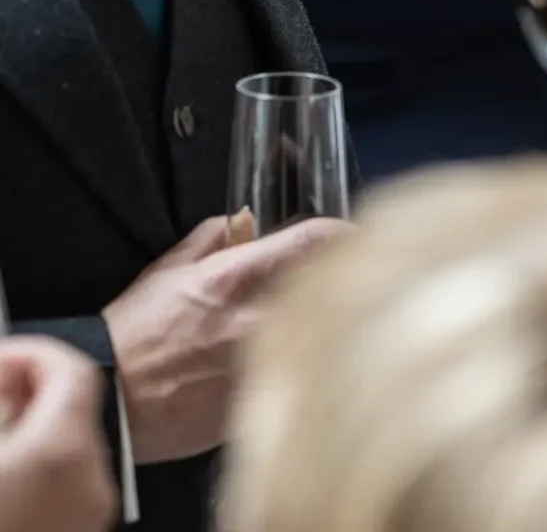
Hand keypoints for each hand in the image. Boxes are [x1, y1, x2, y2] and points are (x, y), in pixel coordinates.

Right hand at [0, 337, 115, 531]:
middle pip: (70, 413)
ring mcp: (87, 520)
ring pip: (65, 457)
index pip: (72, 368)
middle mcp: (91, 485)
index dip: (28, 353)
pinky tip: (2, 484)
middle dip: (22, 398)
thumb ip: (0, 400)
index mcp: (63, 450)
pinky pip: (59, 496)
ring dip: (24, 441)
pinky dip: (30, 479)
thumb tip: (4, 380)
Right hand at [104, 215, 348, 463]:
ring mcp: (266, 359)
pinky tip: (305, 362)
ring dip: (333, 321)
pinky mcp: (267, 396)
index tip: (354, 234)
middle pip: (333, 285)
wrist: (115, 404)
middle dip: (348, 277)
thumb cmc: (135, 335)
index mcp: (236, 277)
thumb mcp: (166, 272)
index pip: (314, 240)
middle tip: (354, 275)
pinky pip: (305, 371)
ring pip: (326, 331)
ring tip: (335, 318)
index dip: (343, 232)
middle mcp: (258, 316)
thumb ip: (211, 240)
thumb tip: (243, 220)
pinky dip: (310, 362)